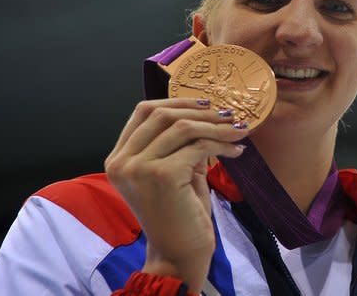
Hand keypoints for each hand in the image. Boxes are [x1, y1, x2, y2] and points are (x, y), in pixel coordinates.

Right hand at [105, 98, 247, 290]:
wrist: (179, 254)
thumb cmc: (179, 214)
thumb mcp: (174, 170)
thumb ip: (179, 142)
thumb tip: (205, 111)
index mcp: (118, 158)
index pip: (143, 111)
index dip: (177, 102)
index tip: (206, 104)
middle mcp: (122, 161)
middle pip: (162, 114)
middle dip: (200, 111)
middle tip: (228, 115)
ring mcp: (138, 168)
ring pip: (183, 128)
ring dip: (216, 126)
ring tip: (238, 131)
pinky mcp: (162, 175)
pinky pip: (198, 147)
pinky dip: (221, 145)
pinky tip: (236, 152)